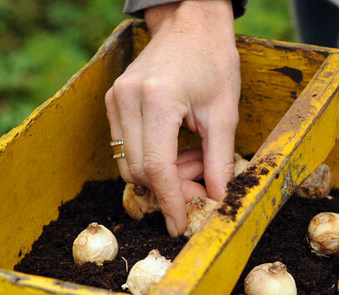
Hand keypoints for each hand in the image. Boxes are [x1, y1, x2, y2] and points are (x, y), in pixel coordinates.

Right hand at [105, 0, 239, 236]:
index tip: (181, 226)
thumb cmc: (213, 62)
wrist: (191, 25)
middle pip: (139, 171)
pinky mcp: (113, 101)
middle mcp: (127, 99)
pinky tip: (179, 146)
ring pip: (128, 162)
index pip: (157, 168)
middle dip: (170, 190)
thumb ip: (219, 160)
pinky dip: (151, 158)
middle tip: (203, 184)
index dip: (170, 202)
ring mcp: (116, 99)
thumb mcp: (225, 114)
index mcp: (157, 101)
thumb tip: (217, 200)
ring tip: (195, 159)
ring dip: (161, 175)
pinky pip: (126, 146)